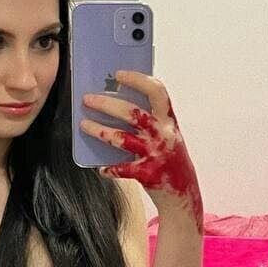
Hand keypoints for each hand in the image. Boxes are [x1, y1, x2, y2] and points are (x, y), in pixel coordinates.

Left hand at [80, 70, 203, 229]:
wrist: (184, 192)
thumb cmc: (170, 158)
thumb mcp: (165, 134)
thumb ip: (149, 120)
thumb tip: (115, 103)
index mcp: (169, 121)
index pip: (156, 91)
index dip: (138, 80)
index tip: (118, 74)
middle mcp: (164, 134)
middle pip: (132, 112)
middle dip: (107, 104)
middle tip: (87, 99)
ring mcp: (155, 154)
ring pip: (122, 138)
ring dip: (100, 130)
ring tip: (84, 125)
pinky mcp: (147, 173)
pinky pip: (122, 168)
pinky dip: (109, 168)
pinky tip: (100, 168)